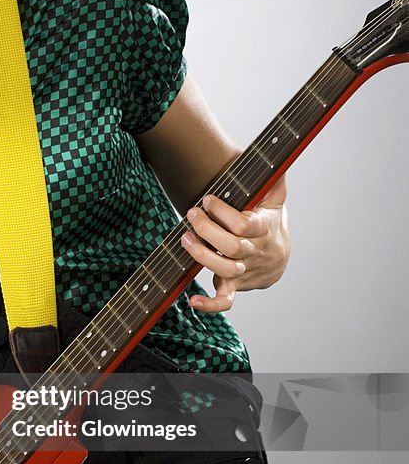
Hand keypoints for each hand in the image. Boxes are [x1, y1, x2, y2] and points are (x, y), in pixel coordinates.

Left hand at [180, 173, 290, 313]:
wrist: (279, 256)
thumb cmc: (270, 221)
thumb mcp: (274, 198)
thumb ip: (273, 179)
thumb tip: (278, 159)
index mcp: (265, 228)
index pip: (244, 224)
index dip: (223, 213)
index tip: (208, 199)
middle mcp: (256, 252)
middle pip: (232, 246)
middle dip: (207, 229)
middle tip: (192, 214)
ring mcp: (245, 270)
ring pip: (225, 269)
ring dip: (201, 255)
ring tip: (185, 238)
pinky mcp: (235, 284)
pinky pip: (226, 300)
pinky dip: (210, 304)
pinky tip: (193, 301)